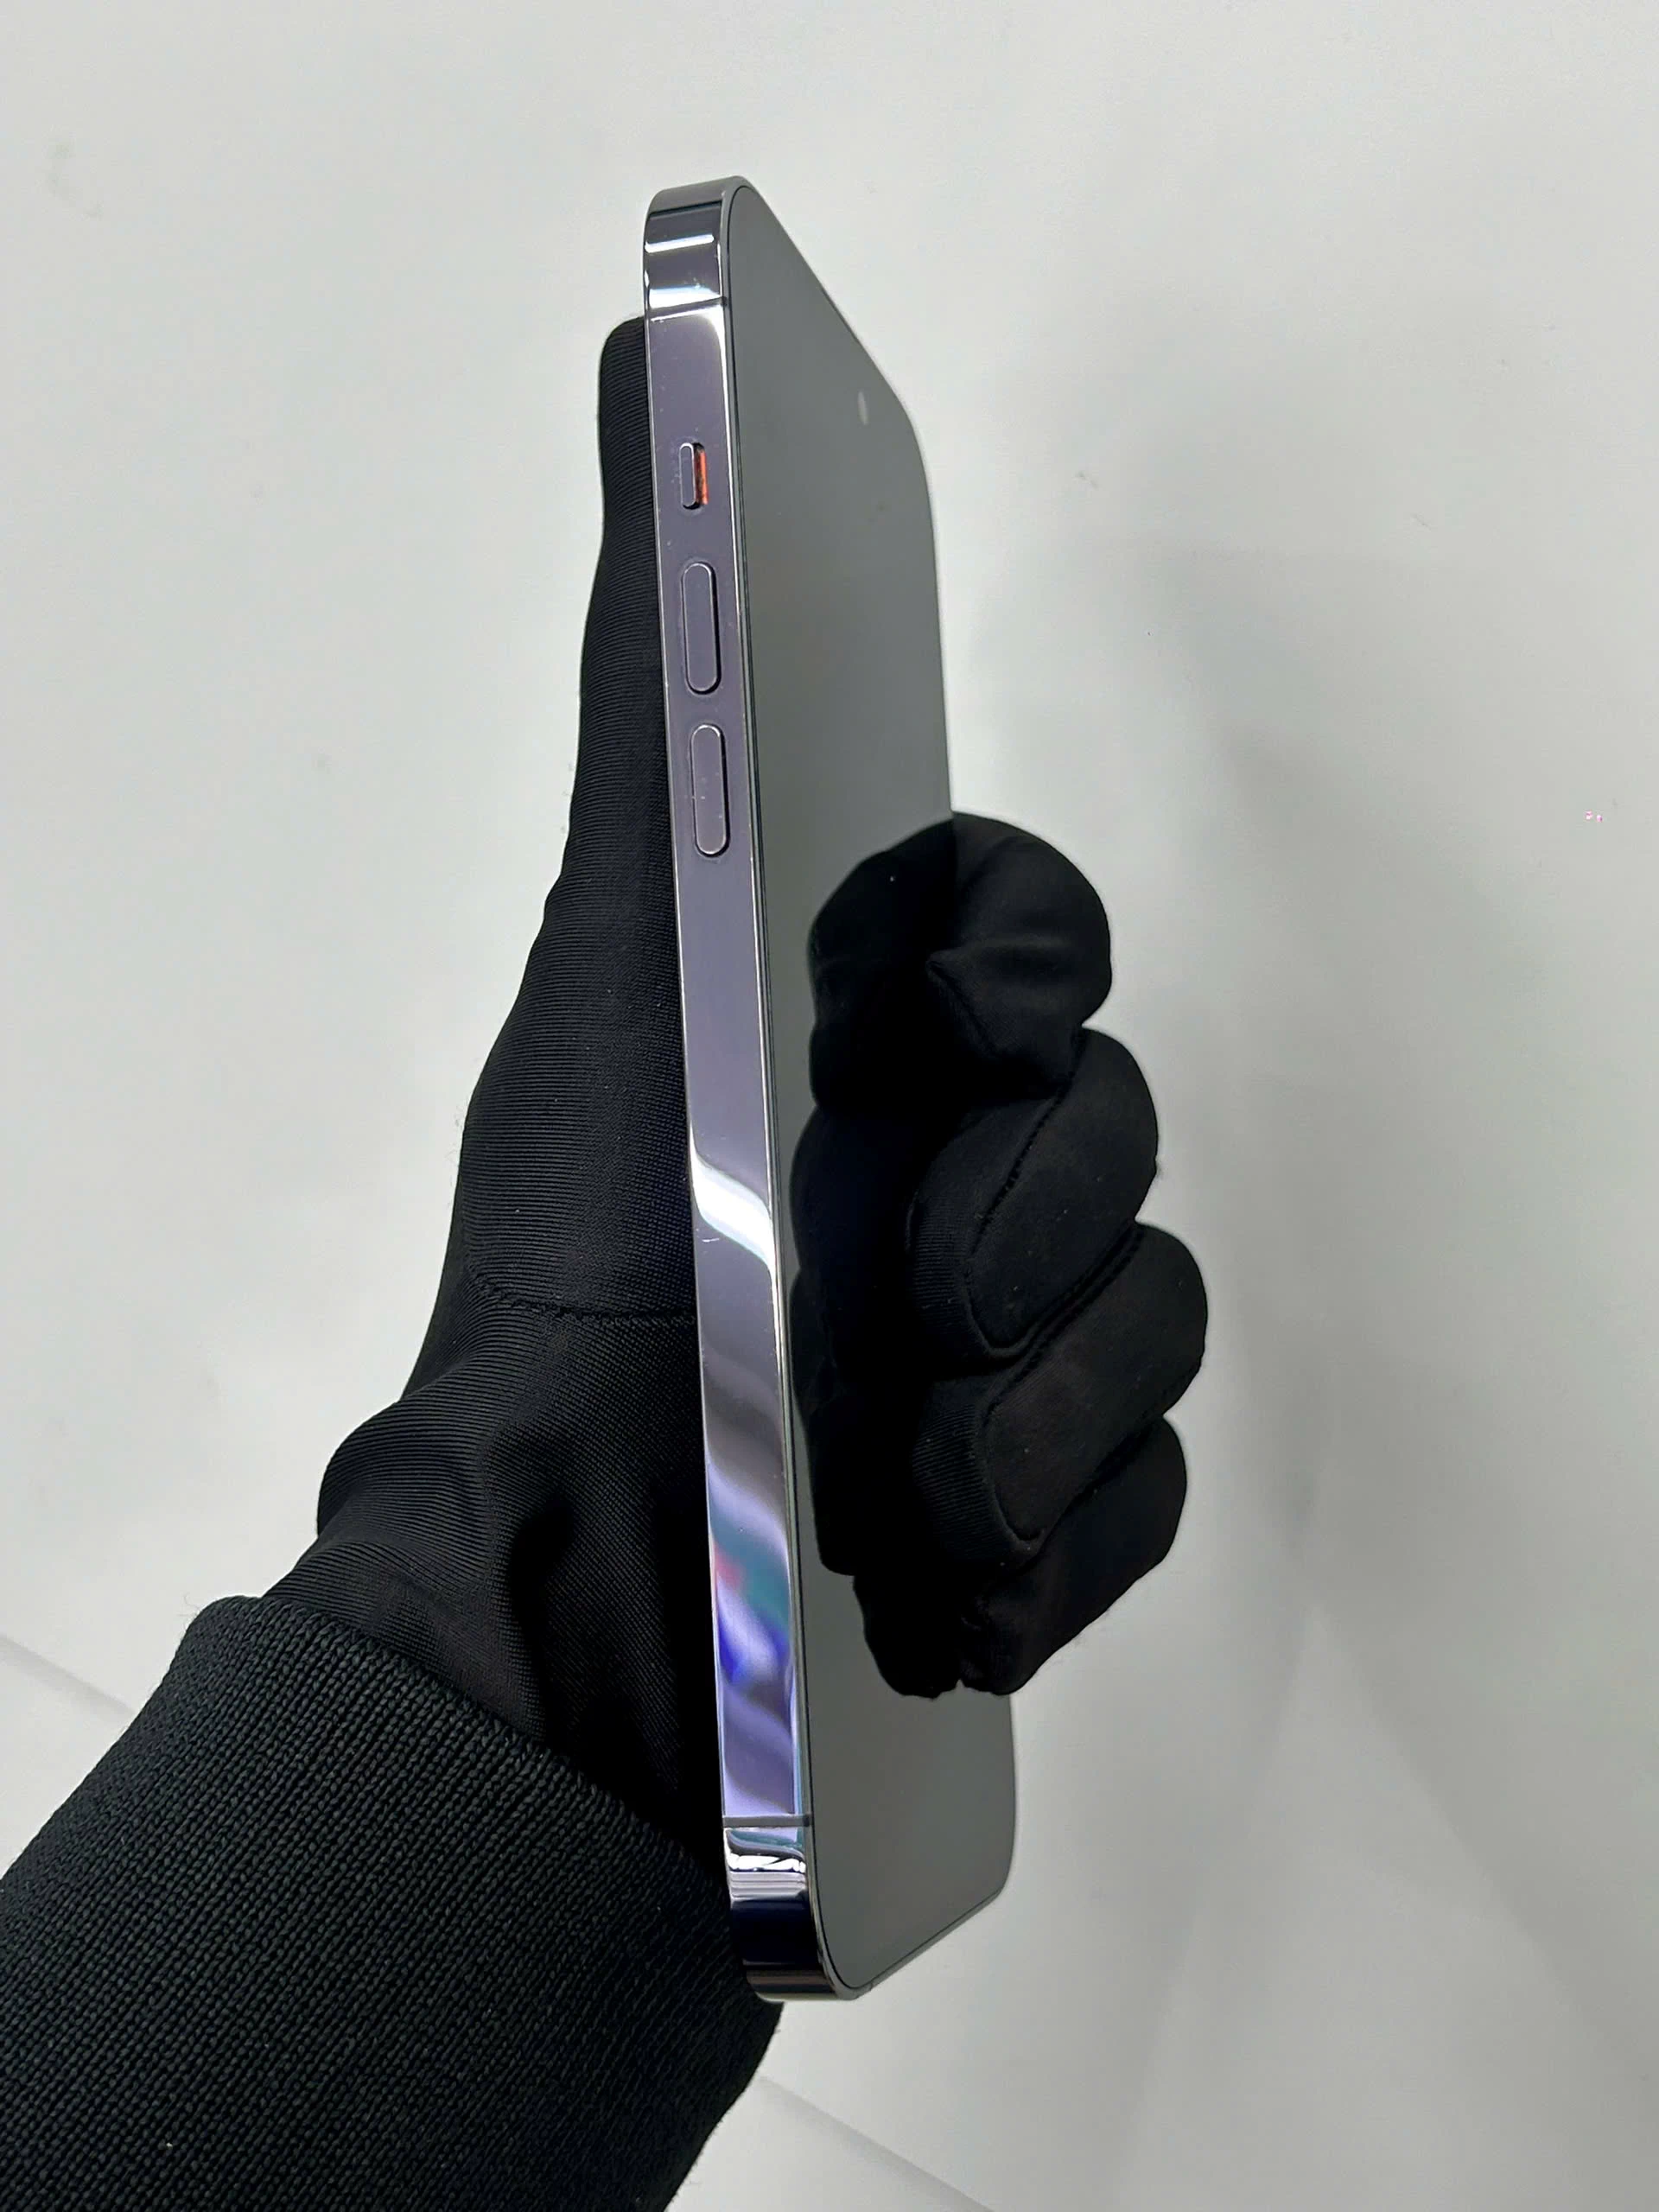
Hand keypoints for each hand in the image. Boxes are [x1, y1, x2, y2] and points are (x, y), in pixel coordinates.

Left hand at [273, 316, 1205, 1877]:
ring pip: (1146, 1306)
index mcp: (847, 1040)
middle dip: (1009, 1206)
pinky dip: (1043, 1528)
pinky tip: (931, 1566)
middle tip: (891, 1277)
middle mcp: (936, 1168)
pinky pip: (1141, 1480)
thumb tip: (653, 381)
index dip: (1014, 960)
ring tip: (883, 1458)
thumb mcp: (615, 944)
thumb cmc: (587, 1259)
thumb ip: (655, 688)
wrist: (582, 1582)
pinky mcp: (1049, 1504)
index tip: (934, 1015)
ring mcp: (1007, 1338)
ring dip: (1017, 1395)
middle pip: (1105, 1119)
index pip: (1021, 935)